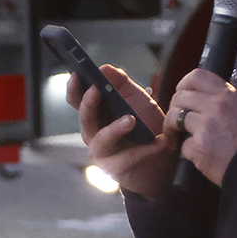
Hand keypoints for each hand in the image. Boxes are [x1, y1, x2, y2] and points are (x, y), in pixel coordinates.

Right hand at [68, 63, 179, 197]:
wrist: (162, 162)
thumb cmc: (145, 127)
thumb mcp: (136, 100)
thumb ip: (121, 83)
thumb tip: (104, 68)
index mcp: (95, 115)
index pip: (77, 101)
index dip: (74, 89)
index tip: (77, 74)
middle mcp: (93, 134)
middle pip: (85, 118)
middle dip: (89, 104)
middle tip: (97, 90)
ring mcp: (102, 154)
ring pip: (102, 140)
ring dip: (115, 128)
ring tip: (131, 119)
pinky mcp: (116, 169)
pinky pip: (130, 157)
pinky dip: (147, 149)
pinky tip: (161, 141)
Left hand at [163, 67, 236, 185]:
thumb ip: (222, 100)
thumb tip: (200, 98)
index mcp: (227, 95)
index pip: (196, 76)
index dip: (184, 84)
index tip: (181, 94)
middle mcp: (215, 106)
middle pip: (180, 97)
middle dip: (174, 108)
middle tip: (176, 120)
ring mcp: (205, 126)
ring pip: (174, 117)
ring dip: (171, 128)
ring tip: (175, 137)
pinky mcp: (198, 146)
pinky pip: (183, 145)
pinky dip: (188, 151)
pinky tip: (198, 155)